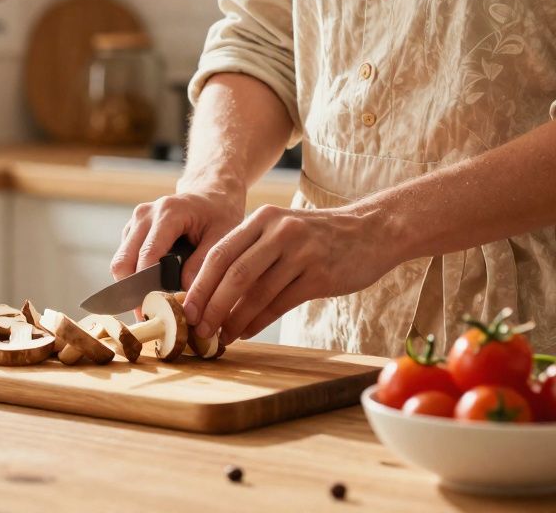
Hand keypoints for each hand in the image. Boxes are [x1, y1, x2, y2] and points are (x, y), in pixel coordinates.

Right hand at [110, 185, 246, 303]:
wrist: (211, 194)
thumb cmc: (219, 214)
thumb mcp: (223, 236)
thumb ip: (203, 263)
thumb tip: (185, 294)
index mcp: (168, 212)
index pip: (147, 255)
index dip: (146, 287)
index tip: (152, 311)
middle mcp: (145, 215)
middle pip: (123, 262)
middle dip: (132, 292)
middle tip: (149, 315)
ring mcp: (135, 221)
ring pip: (120, 263)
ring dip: (131, 286)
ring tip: (152, 306)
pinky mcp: (132, 230)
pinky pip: (125, 259)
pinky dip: (134, 277)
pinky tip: (152, 289)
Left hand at [182, 203, 401, 343]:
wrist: (371, 231)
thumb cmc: (317, 237)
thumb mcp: (282, 229)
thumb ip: (251, 251)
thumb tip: (211, 291)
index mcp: (263, 219)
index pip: (220, 253)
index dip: (199, 284)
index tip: (184, 308)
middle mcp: (279, 232)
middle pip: (234, 274)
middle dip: (212, 305)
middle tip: (199, 328)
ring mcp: (301, 253)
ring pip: (257, 292)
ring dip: (234, 319)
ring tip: (221, 335)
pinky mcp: (320, 275)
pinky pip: (280, 303)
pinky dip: (259, 321)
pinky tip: (246, 332)